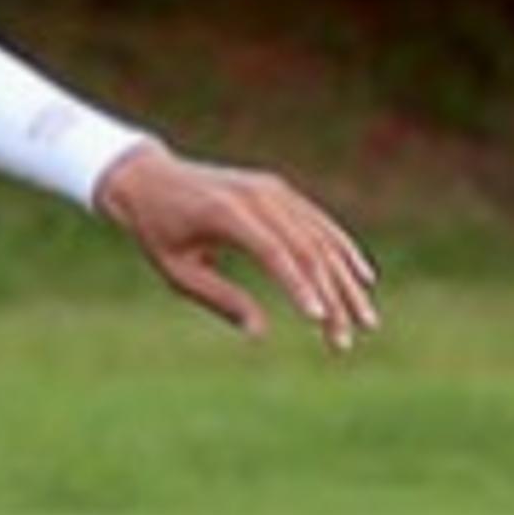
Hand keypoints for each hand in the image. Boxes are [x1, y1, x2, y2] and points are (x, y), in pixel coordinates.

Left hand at [93, 144, 379, 351]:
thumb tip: (260, 332)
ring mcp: (273, 190)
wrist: (147, 177)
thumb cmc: (157, 231)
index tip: (318, 320)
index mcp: (226, 213)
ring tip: (366, 320)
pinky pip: (318, 223)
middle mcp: (258, 195)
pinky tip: (362, 278)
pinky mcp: (280, 191)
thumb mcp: (176, 270)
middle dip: (333, 296)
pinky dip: (342, 251)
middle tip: (349, 337)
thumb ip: (218, 298)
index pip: (274, 253)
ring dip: (347, 281)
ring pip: (321, 238)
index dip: (299, 287)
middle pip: (308, 249)